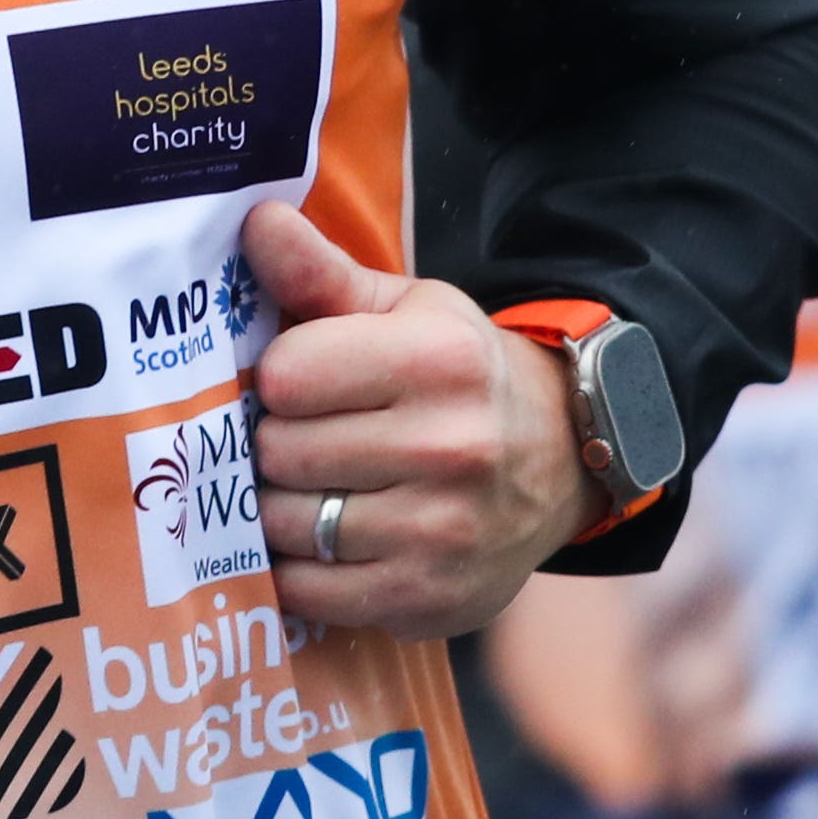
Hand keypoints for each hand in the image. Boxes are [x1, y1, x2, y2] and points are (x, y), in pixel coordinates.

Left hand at [241, 201, 601, 640]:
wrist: (562, 458)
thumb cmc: (460, 375)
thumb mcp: (407, 310)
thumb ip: (323, 273)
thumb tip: (256, 220)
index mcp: (437, 362)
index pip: (285, 375)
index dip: (280, 378)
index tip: (304, 382)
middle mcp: (449, 448)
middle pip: (280, 452)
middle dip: (277, 443)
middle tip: (308, 437)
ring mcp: (441, 532)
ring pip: (286, 524)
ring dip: (282, 509)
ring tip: (315, 488)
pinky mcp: (429, 598)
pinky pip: (311, 593)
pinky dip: (301, 570)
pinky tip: (325, 542)